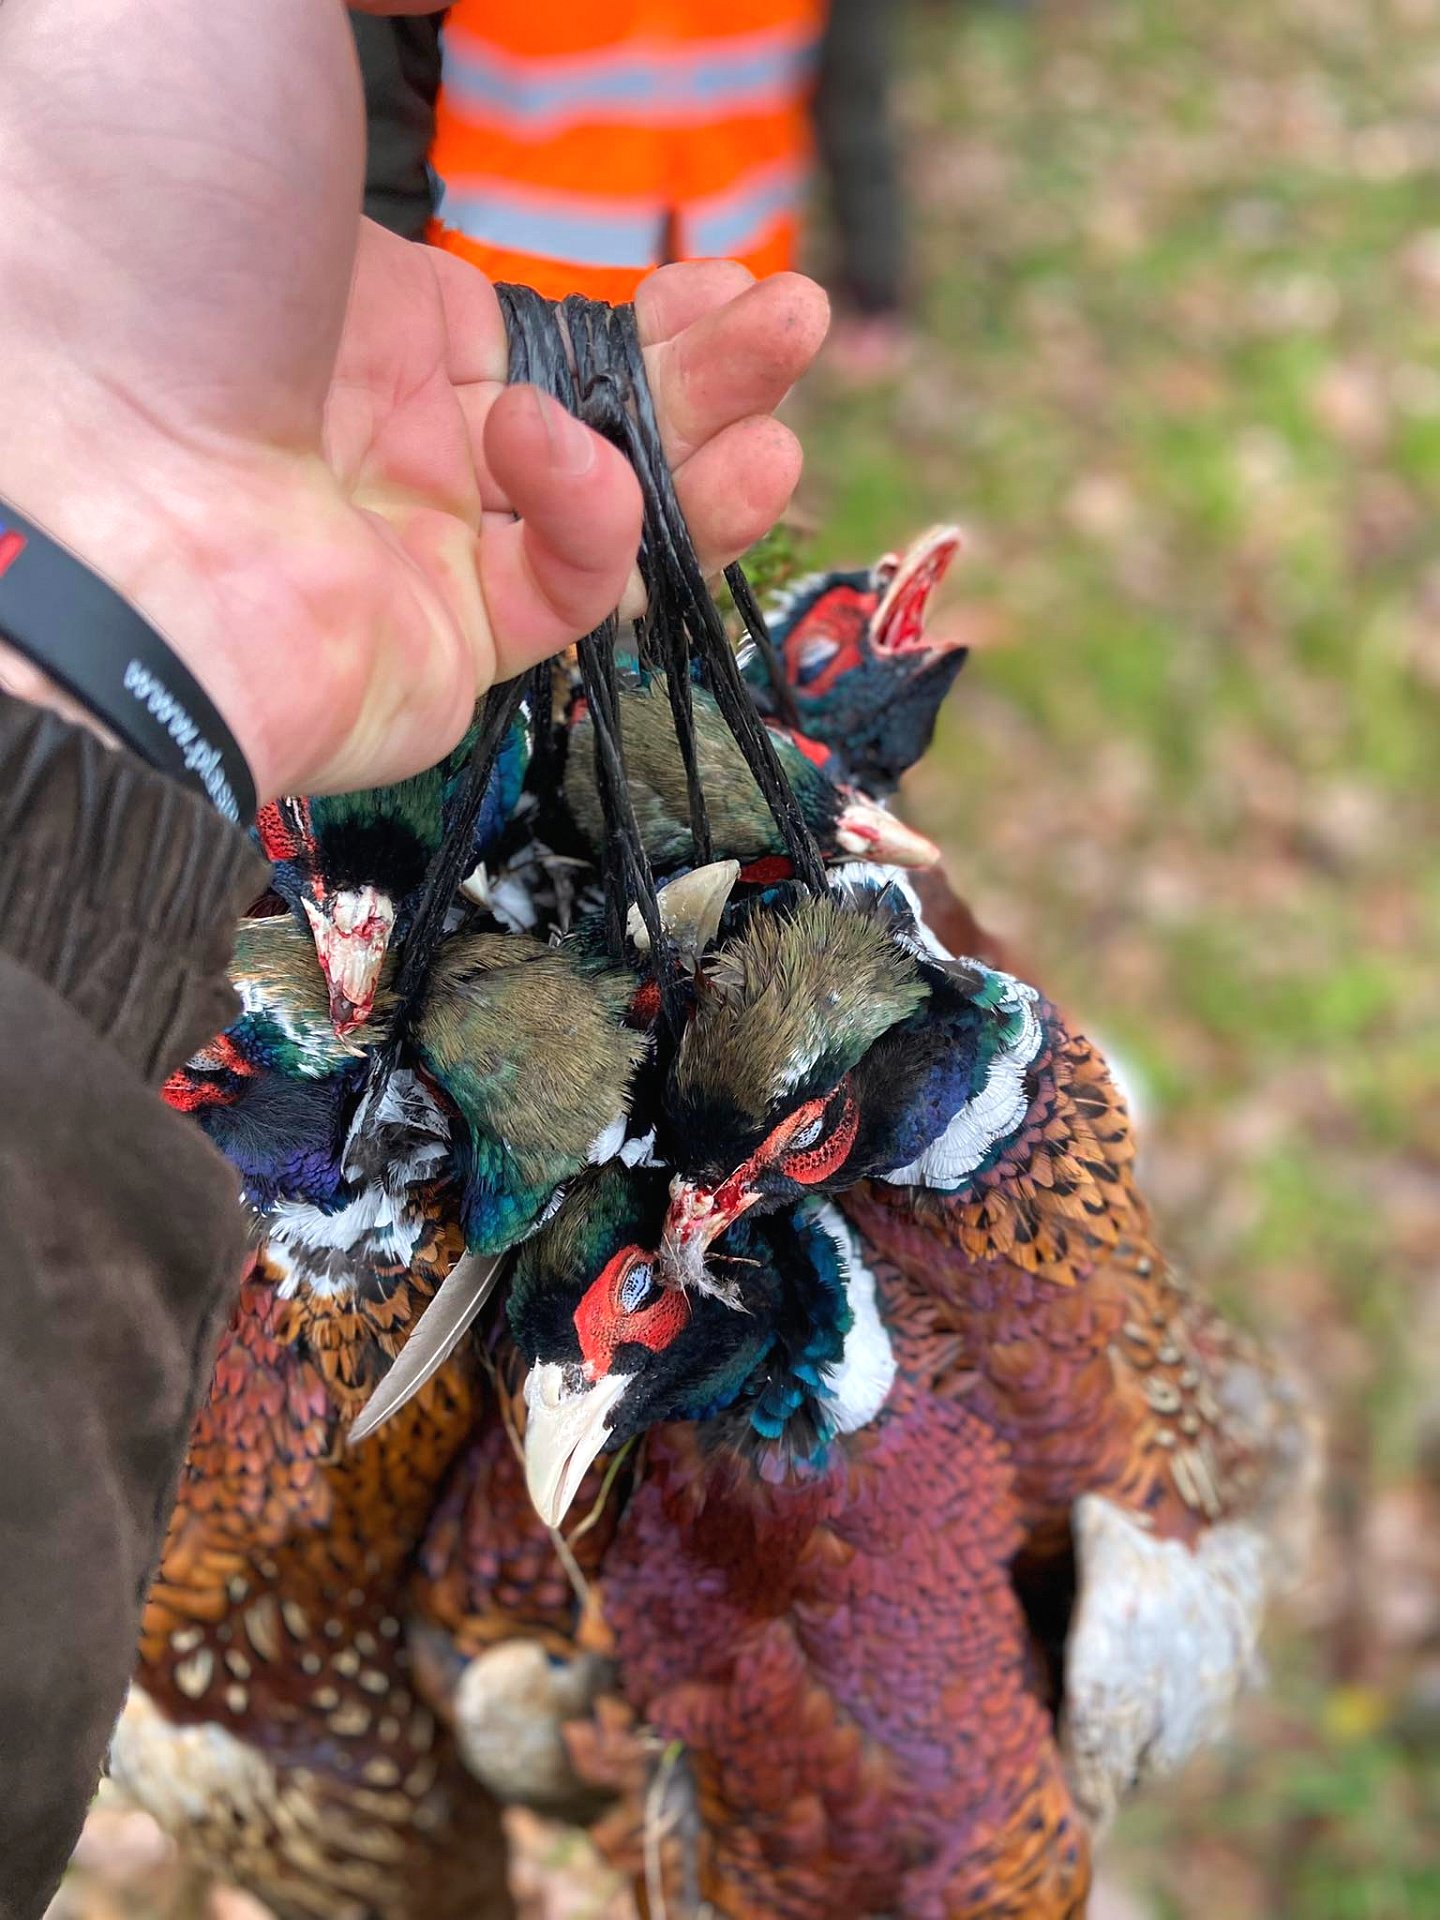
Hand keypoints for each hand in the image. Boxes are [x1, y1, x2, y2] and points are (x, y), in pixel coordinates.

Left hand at [0, 0, 826, 799]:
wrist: (65, 473)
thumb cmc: (130, 224)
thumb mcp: (241, 19)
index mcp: (342, 295)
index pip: (531, 311)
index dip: (636, 292)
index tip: (715, 259)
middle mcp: (383, 424)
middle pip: (598, 405)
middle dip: (711, 358)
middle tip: (793, 317)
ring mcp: (410, 540)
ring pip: (609, 506)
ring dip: (710, 446)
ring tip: (782, 380)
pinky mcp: (438, 645)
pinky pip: (568, 586)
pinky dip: (598, 518)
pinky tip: (557, 459)